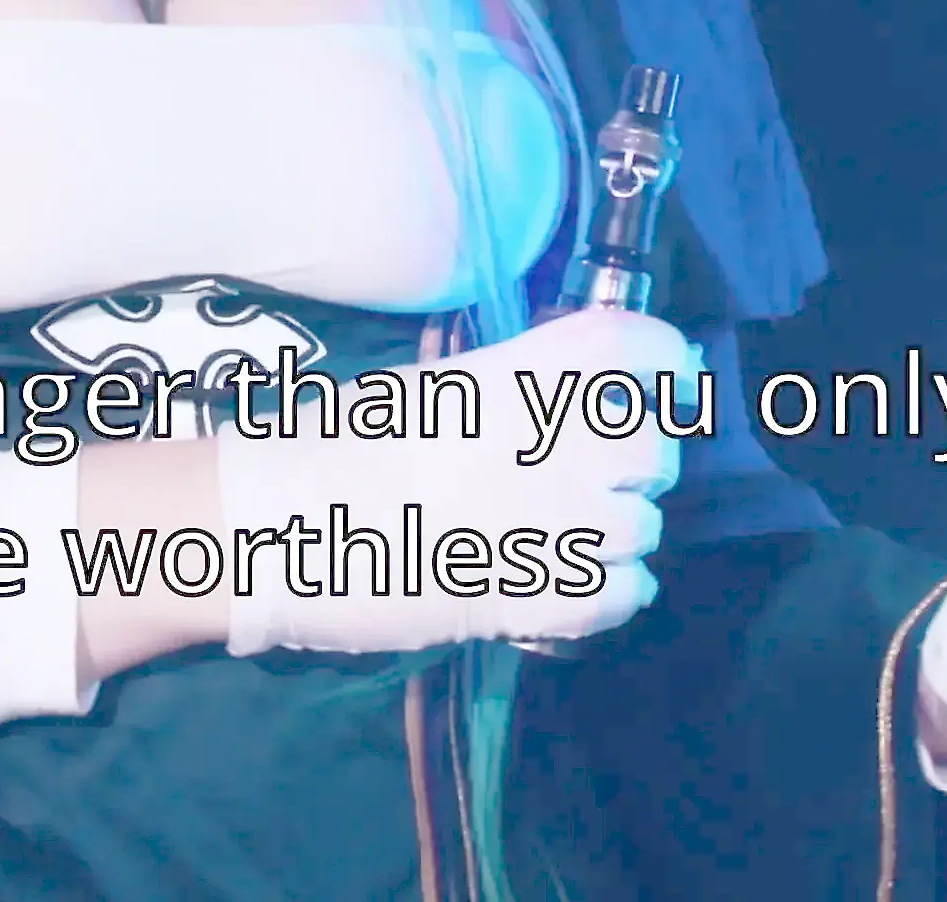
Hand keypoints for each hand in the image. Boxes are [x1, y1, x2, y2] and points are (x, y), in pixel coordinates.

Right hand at [216, 307, 686, 656]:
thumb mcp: (428, 386)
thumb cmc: (333, 444)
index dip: (666, 367)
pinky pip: (626, 593)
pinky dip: (604, 593)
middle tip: (584, 480)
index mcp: (529, 372)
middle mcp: (563, 438)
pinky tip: (557, 585)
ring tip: (554, 540)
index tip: (663, 386)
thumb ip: (508, 387)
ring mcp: (563, 522)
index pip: (645, 349)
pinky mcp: (549, 598)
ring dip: (612, 535)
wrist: (280, 527)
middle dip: (633, 466)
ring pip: (644, 528)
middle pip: (656, 449)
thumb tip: (556, 400)